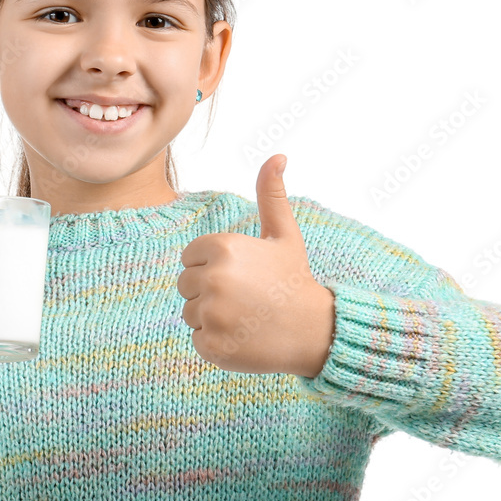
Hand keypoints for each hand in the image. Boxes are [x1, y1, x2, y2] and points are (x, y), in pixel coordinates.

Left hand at [177, 155, 334, 376]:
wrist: (315, 331)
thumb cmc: (294, 280)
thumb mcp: (284, 234)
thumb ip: (271, 195)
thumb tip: (277, 155)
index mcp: (223, 247)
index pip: (190, 258)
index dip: (214, 268)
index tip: (243, 277)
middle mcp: (214, 278)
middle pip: (185, 285)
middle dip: (210, 293)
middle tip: (245, 299)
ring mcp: (212, 313)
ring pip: (190, 313)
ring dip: (212, 319)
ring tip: (246, 318)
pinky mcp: (211, 345)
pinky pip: (197, 340)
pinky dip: (217, 342)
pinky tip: (243, 337)